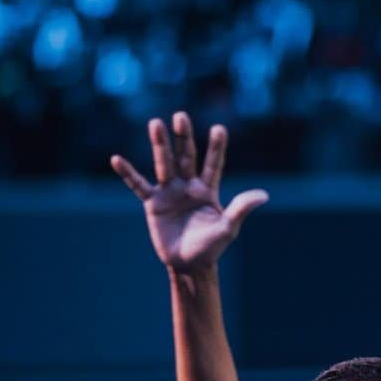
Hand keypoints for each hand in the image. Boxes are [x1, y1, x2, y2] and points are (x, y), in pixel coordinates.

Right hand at [111, 113, 267, 273]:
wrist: (189, 264)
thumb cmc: (212, 246)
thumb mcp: (228, 228)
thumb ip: (241, 209)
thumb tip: (264, 195)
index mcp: (208, 190)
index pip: (213, 164)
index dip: (216, 148)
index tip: (219, 128)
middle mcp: (188, 186)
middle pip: (186, 157)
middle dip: (184, 137)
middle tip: (181, 116)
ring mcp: (169, 192)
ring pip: (164, 164)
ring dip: (160, 145)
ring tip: (155, 123)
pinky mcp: (153, 203)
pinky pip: (138, 185)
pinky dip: (128, 174)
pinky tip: (116, 159)